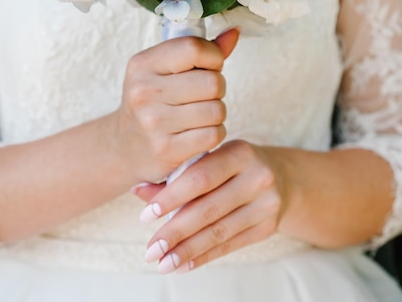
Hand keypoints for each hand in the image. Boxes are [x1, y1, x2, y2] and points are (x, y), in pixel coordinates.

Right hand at [116, 28, 238, 183]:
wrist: (125, 147)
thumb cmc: (153, 101)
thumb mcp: (164, 70)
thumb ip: (201, 50)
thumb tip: (235, 32)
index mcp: (143, 64)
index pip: (194, 47)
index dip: (213, 56)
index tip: (209, 66)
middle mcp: (144, 91)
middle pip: (212, 82)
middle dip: (217, 88)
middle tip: (203, 95)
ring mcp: (153, 122)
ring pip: (217, 110)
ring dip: (216, 113)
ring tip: (200, 114)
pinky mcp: (166, 150)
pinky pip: (213, 135)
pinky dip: (214, 133)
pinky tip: (198, 132)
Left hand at [132, 140, 287, 272]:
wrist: (280, 177)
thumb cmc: (232, 165)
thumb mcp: (210, 159)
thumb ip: (176, 174)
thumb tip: (137, 189)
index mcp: (240, 152)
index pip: (200, 177)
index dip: (171, 197)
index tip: (146, 216)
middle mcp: (257, 177)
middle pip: (209, 208)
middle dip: (175, 231)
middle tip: (150, 249)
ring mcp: (266, 203)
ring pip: (219, 231)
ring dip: (187, 250)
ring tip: (162, 262)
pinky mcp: (268, 226)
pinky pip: (230, 245)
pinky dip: (204, 256)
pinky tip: (183, 265)